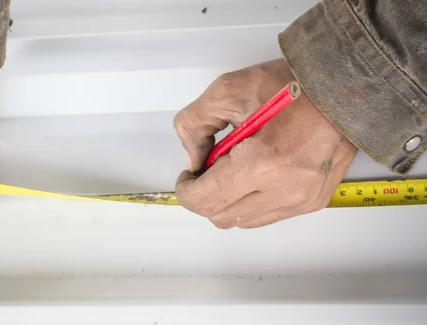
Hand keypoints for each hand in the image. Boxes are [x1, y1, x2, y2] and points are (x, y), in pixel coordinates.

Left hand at [173, 59, 356, 228]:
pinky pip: (268, 215)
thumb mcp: (227, 90)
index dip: (186, 190)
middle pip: (220, 216)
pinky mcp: (314, 201)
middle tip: (207, 167)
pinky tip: (255, 173)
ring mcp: (302, 199)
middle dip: (205, 195)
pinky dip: (252, 200)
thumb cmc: (293, 83)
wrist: (346, 85)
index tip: (187, 175)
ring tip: (235, 167)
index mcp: (262, 164)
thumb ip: (194, 125)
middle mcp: (285, 190)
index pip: (205, 200)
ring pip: (243, 221)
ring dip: (228, 200)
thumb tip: (192, 160)